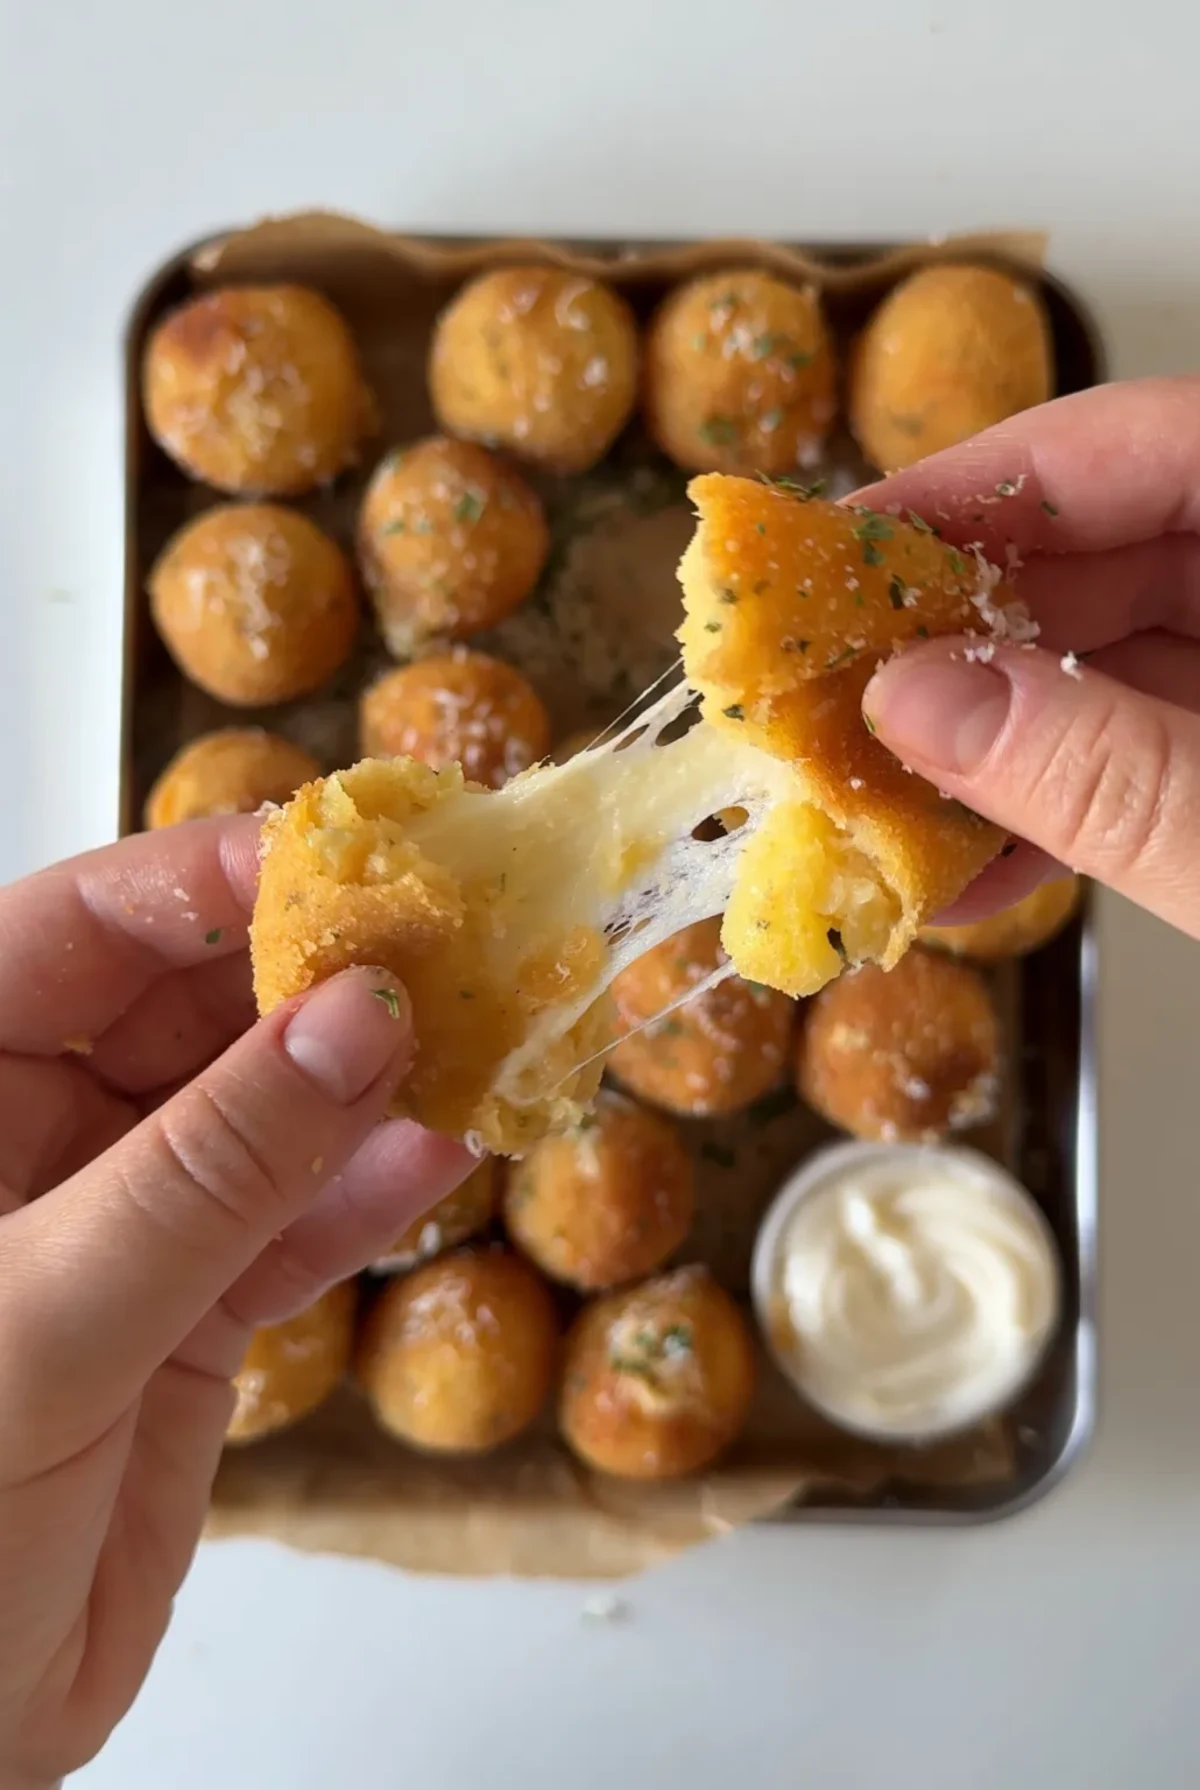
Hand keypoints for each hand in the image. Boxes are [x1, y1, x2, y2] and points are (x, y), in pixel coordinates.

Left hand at [0, 817, 471, 1786]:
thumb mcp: (53, 1316)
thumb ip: (214, 1168)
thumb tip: (356, 1016)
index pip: (77, 928)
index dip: (206, 877)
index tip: (342, 857)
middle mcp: (29, 1137)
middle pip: (189, 1003)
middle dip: (315, 971)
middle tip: (450, 939)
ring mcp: (117, 1225)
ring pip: (260, 1113)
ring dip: (367, 1078)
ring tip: (480, 1029)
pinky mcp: (184, 1315)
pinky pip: (290, 1227)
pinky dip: (366, 1192)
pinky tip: (443, 1151)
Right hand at [857, 375, 1199, 934]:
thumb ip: (1106, 772)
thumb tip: (912, 702)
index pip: (1137, 444)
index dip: (977, 485)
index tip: (836, 549)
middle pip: (1103, 554)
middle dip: (952, 633)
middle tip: (821, 689)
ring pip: (1107, 665)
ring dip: (982, 742)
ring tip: (862, 796)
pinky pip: (1142, 755)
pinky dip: (1057, 812)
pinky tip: (961, 875)